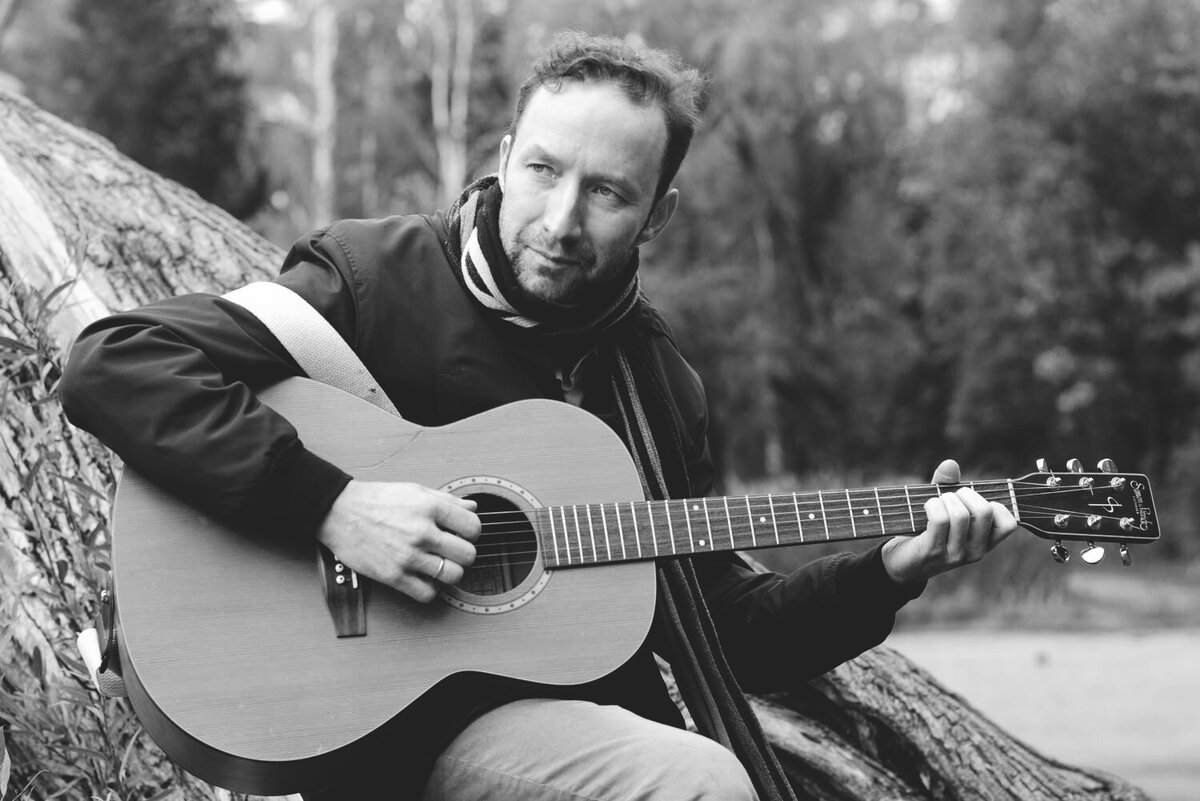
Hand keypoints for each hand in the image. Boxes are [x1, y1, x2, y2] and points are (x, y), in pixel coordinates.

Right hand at [316, 480, 480, 602]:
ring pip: (453, 575)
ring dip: (449, 572)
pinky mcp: (393, 576)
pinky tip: (423, 577)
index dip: (472, 532)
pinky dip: (430, 588)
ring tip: (438, 564)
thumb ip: (447, 500)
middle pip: (468, 555)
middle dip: (463, 553)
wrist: (339, 511)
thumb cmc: (376, 500)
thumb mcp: (415, 490)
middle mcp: (422, 532)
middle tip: (451, 551)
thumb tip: (473, 507)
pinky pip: (428, 593)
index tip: (463, 534)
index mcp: (430, 508)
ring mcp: (408, 556)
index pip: (474, 527)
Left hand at [881, 459, 1018, 584]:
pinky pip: (940, 520)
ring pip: (961, 515)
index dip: (993, 504)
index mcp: (985, 542)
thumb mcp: (942, 506)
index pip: (1009, 523)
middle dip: (965, 494)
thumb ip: (948, 484)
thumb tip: (950, 463)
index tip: (972, 501)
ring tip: (935, 502)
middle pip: (985, 512)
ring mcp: (955, 555)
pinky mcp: (934, 552)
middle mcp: (975, 552)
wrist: (902, 561)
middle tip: (949, 496)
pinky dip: (932, 505)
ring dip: (945, 499)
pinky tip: (926, 507)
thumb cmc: (926, 530)